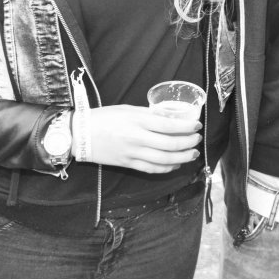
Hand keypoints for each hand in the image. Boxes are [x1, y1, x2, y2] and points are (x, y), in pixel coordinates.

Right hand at [85, 105, 200, 173]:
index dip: (187, 126)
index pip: (169, 125)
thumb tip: (170, 117)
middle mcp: (137, 138)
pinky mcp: (128, 163)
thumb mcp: (128, 109)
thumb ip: (149, 114)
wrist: (80, 134)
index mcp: (138, 120)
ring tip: (192, 153)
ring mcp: (133, 153)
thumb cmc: (104, 117)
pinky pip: (151, 168)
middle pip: (170, 144)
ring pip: (164, 159)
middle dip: (188, 142)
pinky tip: (175, 164)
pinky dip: (167, 168)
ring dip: (182, 157)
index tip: (197, 125)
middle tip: (197, 139)